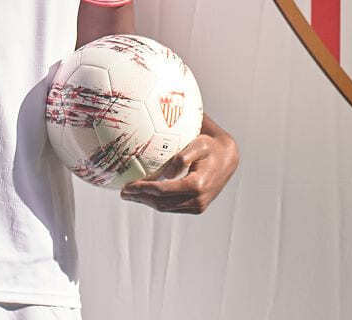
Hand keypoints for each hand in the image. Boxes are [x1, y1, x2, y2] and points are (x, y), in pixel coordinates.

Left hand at [119, 115, 238, 213]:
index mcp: (196, 185)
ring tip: (131, 194)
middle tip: (124, 192)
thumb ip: (182, 157)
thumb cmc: (209, 146)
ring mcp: (198, 206)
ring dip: (147, 201)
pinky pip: (172, 207)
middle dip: (141, 198)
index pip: (163, 191)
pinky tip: (146, 194)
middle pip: (161, 203)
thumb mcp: (198, 144)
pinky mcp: (197, 207)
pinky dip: (157, 201)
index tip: (127, 185)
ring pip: (165, 207)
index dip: (143, 190)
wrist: (227, 159)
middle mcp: (197, 199)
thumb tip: (164, 173)